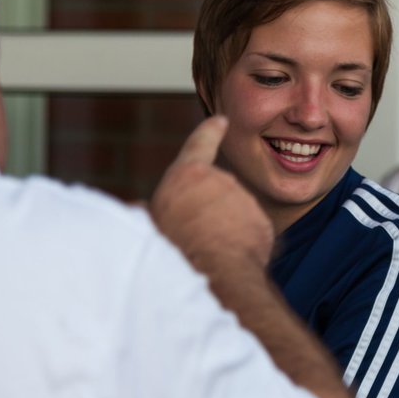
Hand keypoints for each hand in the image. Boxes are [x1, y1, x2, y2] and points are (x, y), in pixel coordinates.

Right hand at [150, 116, 273, 273]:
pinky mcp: (262, 223)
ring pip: (234, 213)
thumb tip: (137, 209)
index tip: (220, 121)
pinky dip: (241, 243)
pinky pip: (249, 232)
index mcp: (188, 175)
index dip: (209, 131)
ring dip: (224, 228)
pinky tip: (228, 259)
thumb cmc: (173, 252)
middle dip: (208, 209)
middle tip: (192, 236)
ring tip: (209, 251)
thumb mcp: (150, 227)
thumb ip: (149, 213)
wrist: (214, 276)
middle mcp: (221, 181)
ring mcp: (245, 202)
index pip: (200, 143)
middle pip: (214, 191)